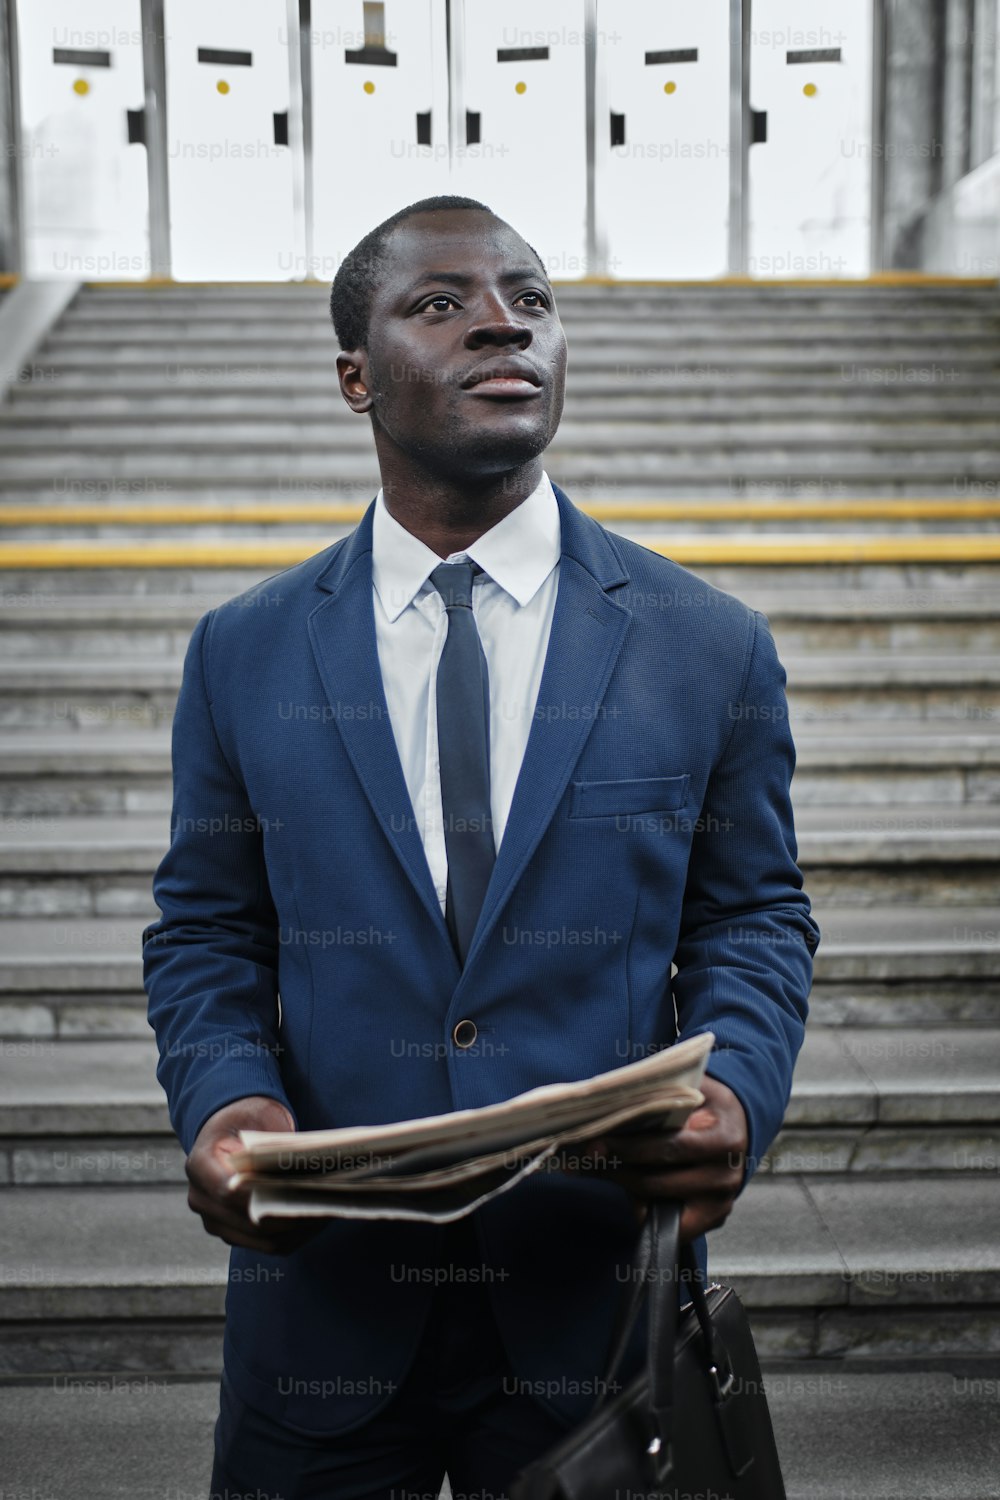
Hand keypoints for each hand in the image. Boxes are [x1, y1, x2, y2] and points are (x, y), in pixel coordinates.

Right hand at [185, 1095, 322, 1255]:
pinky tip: (318, 1220)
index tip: (300, 1195)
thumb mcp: (259, 1118)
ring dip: (298, 1231)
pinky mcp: (233, 1233)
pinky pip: (267, 1244)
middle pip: (250, 1223)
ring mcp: (214, 1220)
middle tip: (326, 1205)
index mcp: (200, 1165)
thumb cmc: (248, 1118)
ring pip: (262, 1240)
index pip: (230, 1192)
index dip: (264, 1199)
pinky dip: (295, 1236)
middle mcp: (200, 1199)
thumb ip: (272, 1147)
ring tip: (328, 1213)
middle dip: (290, 1217)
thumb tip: (301, 1173)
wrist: (234, 1128)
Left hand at [566, 1076, 748, 1244]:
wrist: (739, 1125)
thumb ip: (661, 1092)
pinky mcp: (713, 1218)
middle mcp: (725, 1174)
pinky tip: (629, 1190)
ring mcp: (720, 1201)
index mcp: (723, 1138)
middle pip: (656, 1178)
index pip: (668, 1147)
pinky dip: (644, 1208)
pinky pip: (668, 1224)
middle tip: (587, 1155)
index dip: (628, 1146)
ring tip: (599, 1167)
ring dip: (622, 1184)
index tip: (596, 1141)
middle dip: (616, 1166)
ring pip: (656, 1199)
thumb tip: (610, 1099)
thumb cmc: (707, 1103)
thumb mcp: (693, 1087)